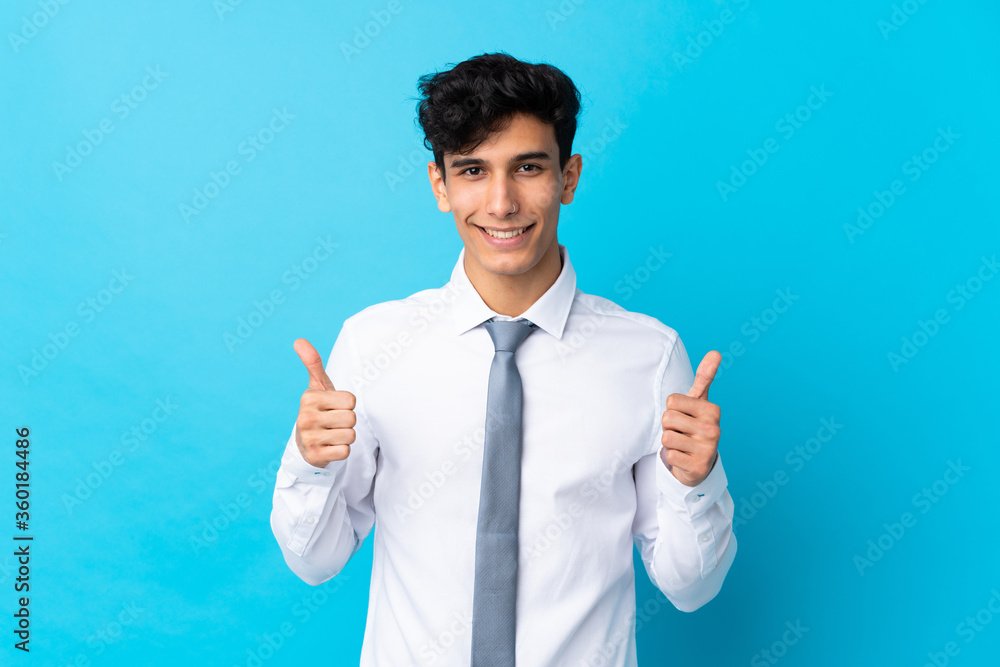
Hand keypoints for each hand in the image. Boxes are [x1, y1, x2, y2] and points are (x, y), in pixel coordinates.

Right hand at [293, 338, 356, 466]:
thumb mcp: (317, 387)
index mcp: (309, 398)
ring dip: (345, 437)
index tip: (333, 408)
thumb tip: (299, 340)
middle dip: (347, 422)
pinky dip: (342, 451)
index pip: (351, 400)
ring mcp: (309, 438)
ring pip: (350, 435)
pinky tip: (329, 447)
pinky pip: (345, 452)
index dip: (347, 405)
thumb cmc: (318, 410)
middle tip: (333, 423)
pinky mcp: (315, 456)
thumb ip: (313, 363)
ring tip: (331, 434)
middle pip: (351, 418)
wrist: (306, 444)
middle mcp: (306, 417)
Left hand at [660, 350, 721, 486]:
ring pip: (666, 437)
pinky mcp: (698, 467)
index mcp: (712, 410)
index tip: (684, 417)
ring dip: (669, 442)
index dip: (672, 410)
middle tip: (682, 432)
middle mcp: (713, 429)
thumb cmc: (694, 425)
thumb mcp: (699, 401)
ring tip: (683, 444)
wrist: (699, 462)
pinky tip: (684, 458)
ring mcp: (708, 449)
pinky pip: (669, 455)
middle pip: (667, 418)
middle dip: (669, 426)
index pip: (671, 401)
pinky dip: (672, 457)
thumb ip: (705, 377)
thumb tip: (715, 352)